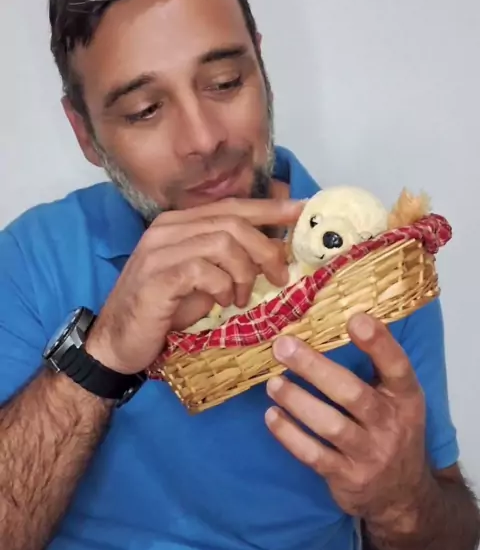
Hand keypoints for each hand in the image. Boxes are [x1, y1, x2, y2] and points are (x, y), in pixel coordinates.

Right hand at [86, 197, 301, 373]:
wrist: (116, 343)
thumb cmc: (161, 312)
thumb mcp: (201, 280)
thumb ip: (227, 260)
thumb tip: (272, 251)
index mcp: (178, 223)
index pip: (231, 206)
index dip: (269, 208)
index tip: (301, 211)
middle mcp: (167, 229)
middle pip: (233, 222)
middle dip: (265, 248)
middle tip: (278, 276)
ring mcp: (160, 251)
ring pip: (223, 242)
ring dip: (244, 273)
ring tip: (240, 298)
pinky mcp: (158, 277)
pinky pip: (205, 270)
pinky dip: (223, 287)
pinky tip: (222, 303)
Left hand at [265, 313, 429, 524]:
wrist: (402, 495)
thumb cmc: (391, 431)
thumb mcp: (398, 400)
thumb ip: (376, 369)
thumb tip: (335, 322)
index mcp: (406, 398)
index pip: (397, 367)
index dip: (379, 343)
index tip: (354, 319)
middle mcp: (390, 425)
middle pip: (352, 394)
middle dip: (315, 368)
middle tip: (283, 347)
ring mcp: (369, 454)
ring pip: (329, 426)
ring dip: (297, 401)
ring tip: (273, 383)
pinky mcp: (346, 477)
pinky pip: (313, 455)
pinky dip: (289, 435)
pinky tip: (272, 417)